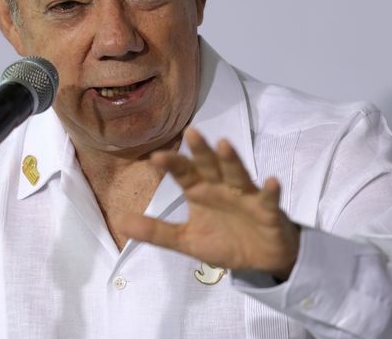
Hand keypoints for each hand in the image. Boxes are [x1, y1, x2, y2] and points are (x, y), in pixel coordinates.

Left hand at [117, 127, 299, 279]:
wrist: (261, 258)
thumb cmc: (224, 241)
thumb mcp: (187, 240)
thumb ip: (157, 231)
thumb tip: (120, 222)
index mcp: (201, 191)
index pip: (184, 174)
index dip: (172, 165)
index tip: (156, 157)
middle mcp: (221, 187)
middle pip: (210, 166)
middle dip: (201, 151)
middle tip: (191, 133)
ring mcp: (246, 196)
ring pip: (237, 175)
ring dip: (231, 160)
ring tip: (223, 144)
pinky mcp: (268, 210)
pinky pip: (268, 199)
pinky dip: (270, 191)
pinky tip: (271, 181)